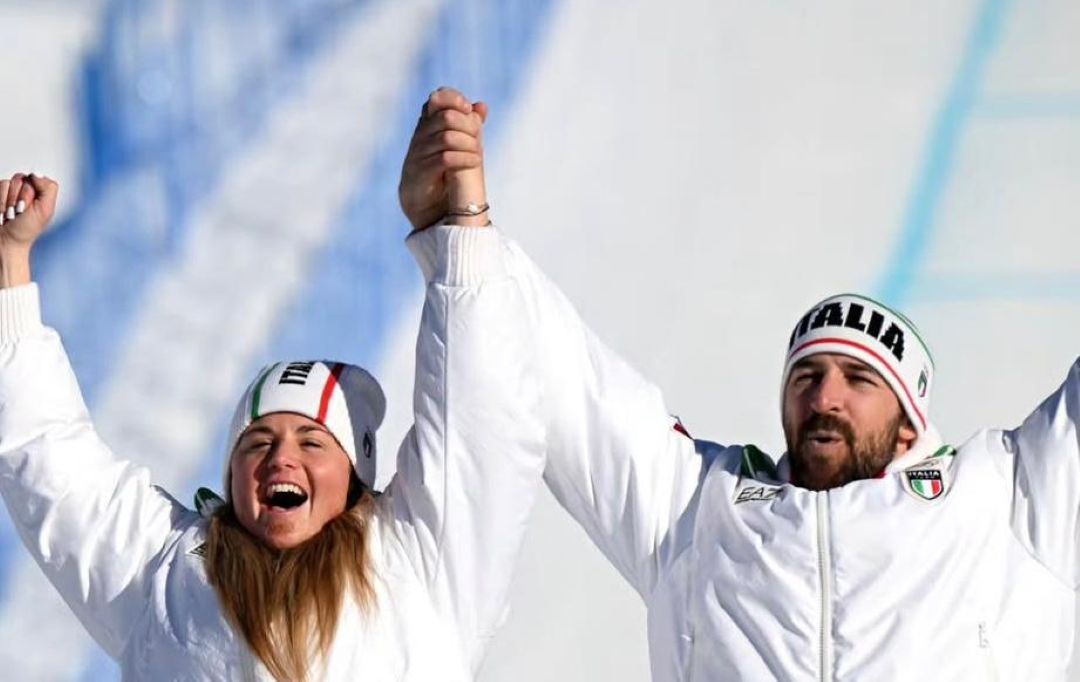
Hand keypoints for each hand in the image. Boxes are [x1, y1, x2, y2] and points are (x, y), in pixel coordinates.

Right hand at [0, 173, 58, 286]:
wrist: (6, 242)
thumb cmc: (25, 230)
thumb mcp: (45, 210)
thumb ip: (47, 188)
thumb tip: (36, 174)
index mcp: (39, 192)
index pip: (34, 177)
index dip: (31, 192)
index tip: (30, 207)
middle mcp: (24, 190)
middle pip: (20, 178)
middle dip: (19, 197)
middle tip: (20, 211)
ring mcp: (9, 192)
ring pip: (6, 183)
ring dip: (8, 201)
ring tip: (10, 214)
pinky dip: (0, 203)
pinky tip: (2, 213)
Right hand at [399, 87, 488, 229]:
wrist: (427, 207)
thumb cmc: (444, 173)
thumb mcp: (459, 147)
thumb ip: (468, 126)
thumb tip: (482, 106)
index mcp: (427, 125)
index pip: (436, 99)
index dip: (453, 99)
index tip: (468, 109)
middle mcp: (420, 136)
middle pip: (445, 117)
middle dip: (467, 125)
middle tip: (478, 136)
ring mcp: (417, 154)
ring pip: (446, 137)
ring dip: (469, 143)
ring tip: (479, 153)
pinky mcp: (420, 173)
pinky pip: (445, 158)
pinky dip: (464, 158)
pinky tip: (475, 162)